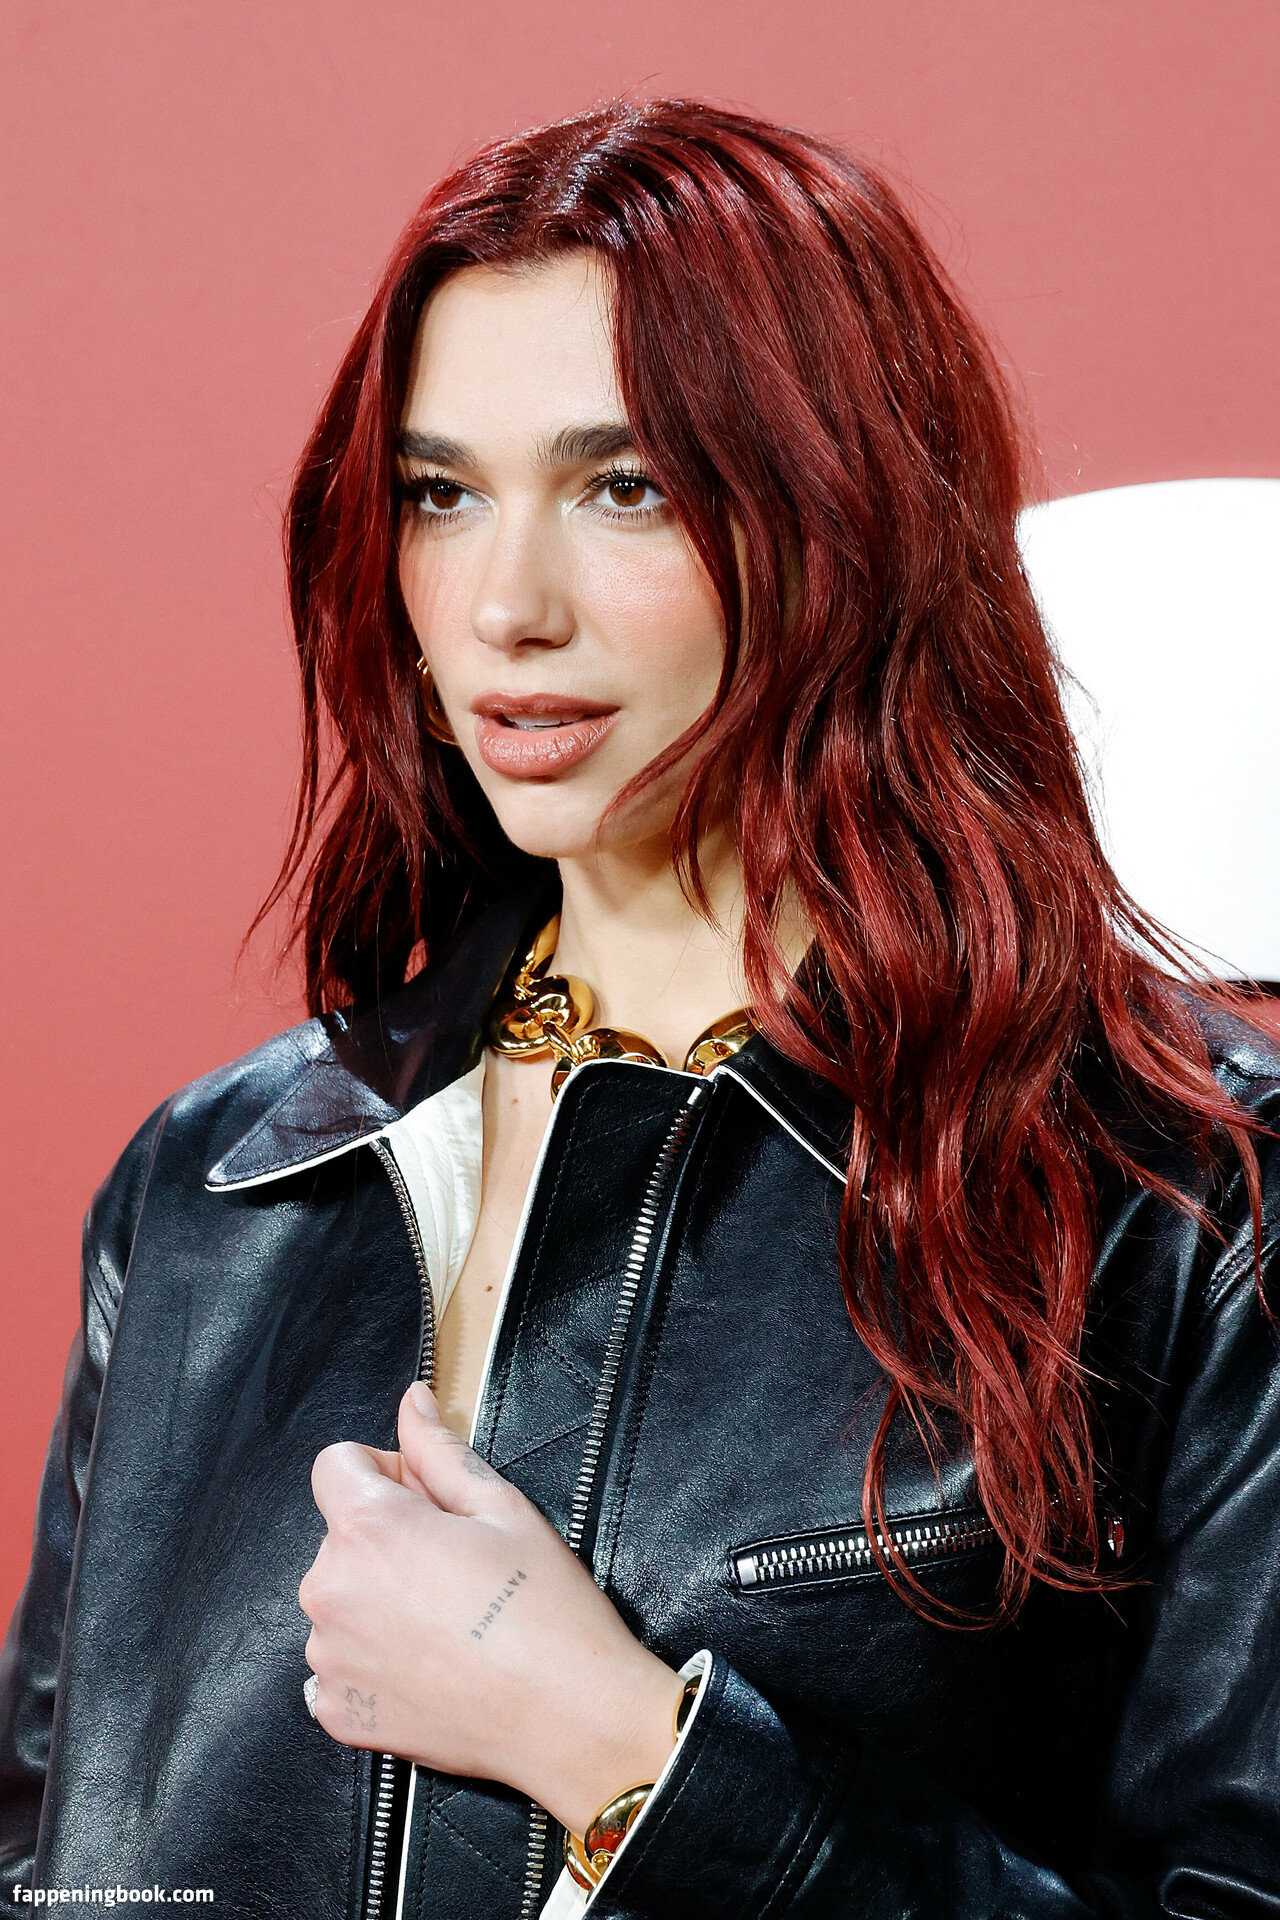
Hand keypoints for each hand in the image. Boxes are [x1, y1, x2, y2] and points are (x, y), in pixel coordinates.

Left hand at [299, 1381, 682, 1833]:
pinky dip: (374, 1659)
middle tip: (455, 1567)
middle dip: (385, 1537)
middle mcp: (329, 1591)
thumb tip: (411, 1402)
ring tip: (448, 1622)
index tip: (428, 1502)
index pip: (334, 1466)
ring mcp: (328, 1658)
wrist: (569, 1718)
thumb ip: (440, 1450)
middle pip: (339, 1535)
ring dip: (377, 1599)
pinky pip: (340, 1663)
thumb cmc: (544, 1606)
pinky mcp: (338, 1711)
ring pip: (340, 1599)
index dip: (383, 1472)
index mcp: (369, 1528)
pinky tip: (430, 1666)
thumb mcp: (502, 1508)